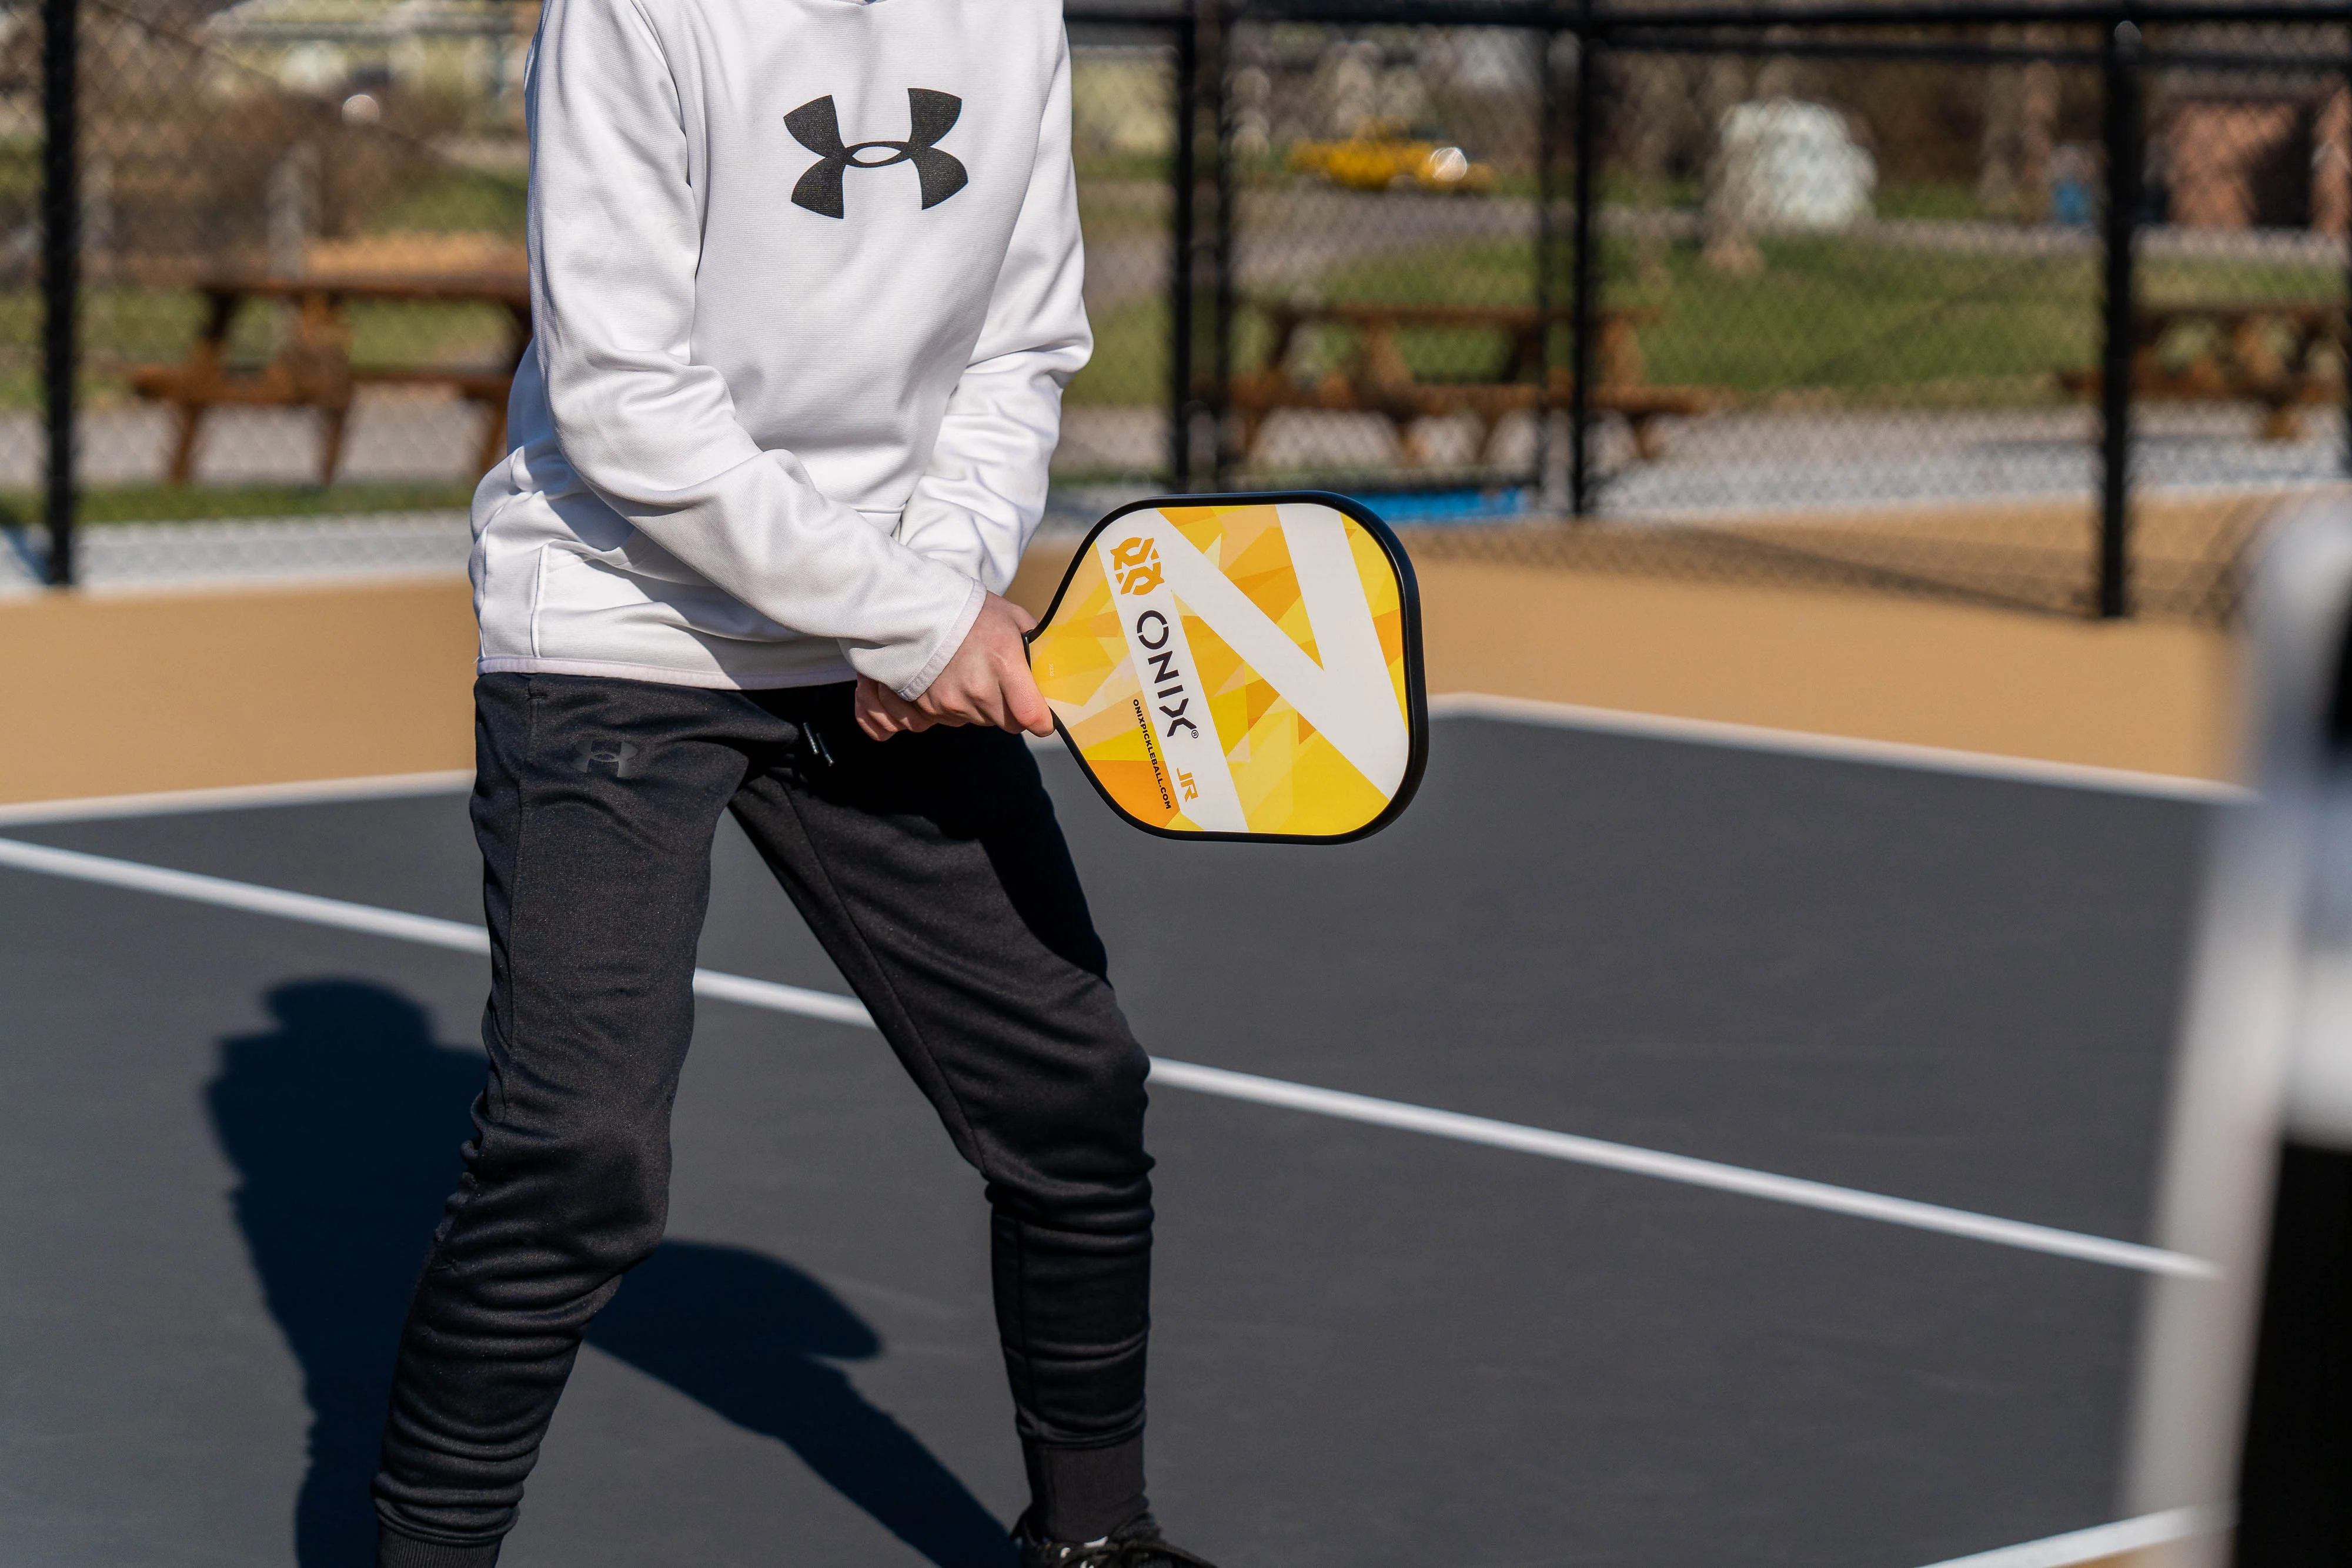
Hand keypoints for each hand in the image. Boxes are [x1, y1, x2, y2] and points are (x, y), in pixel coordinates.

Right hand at [854, 593, 1052, 741]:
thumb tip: (1054, 667)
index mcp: (1004, 662)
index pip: (1031, 716)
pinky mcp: (929, 707)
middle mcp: (978, 688)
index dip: (1042, 722)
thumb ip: (1036, 645)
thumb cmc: (971, 610)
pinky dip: (958, 706)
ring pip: (981, 721)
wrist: (916, 608)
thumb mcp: (1013, 617)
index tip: (1044, 720)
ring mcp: (951, 700)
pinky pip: (954, 719)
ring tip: (973, 675)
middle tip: (1003, 684)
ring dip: (983, 707)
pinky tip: (953, 681)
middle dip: (1011, 710)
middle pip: (1008, 723)